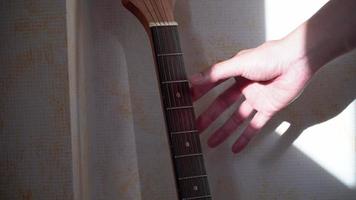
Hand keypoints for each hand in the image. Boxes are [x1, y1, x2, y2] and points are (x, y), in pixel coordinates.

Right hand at [190, 40, 313, 152]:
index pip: (213, 85)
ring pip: (236, 119)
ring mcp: (256, 99)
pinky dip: (245, 137)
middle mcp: (244, 87)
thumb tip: (193, 79)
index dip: (201, 92)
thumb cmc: (270, 56)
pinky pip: (255, 126)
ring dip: (224, 131)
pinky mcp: (268, 109)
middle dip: (209, 117)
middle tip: (197, 127)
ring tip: (212, 142)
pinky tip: (236, 147)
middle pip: (222, 106)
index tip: (188, 101)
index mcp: (236, 73)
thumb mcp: (238, 64)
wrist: (297, 61)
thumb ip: (216, 73)